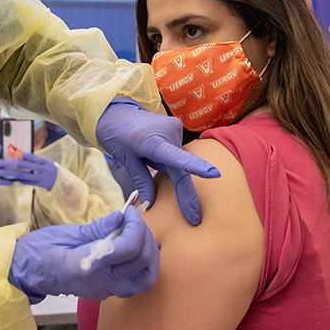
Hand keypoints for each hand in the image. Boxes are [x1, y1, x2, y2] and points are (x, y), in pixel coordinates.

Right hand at [0, 144, 19, 203]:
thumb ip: (1, 164)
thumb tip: (13, 160)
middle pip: (0, 163)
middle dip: (10, 162)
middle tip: (19, 163)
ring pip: (1, 172)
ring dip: (12, 173)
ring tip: (20, 174)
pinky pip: (0, 181)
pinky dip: (7, 182)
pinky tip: (13, 182)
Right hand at [8, 206, 158, 302]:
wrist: (26, 272)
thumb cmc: (40, 250)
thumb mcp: (67, 232)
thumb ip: (98, 228)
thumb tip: (122, 218)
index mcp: (85, 265)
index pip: (127, 248)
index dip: (136, 226)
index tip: (130, 212)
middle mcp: (99, 283)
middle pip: (142, 262)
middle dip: (145, 235)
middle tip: (134, 220)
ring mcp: (104, 291)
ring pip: (146, 279)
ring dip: (150, 254)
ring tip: (138, 235)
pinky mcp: (107, 293)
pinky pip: (136, 283)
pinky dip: (143, 265)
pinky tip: (134, 248)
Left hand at [12, 153, 58, 190]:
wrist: (59, 180)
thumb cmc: (49, 168)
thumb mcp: (47, 163)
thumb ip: (38, 160)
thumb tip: (24, 157)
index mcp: (47, 163)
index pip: (38, 159)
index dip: (30, 156)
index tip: (23, 154)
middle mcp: (46, 170)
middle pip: (34, 167)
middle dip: (24, 164)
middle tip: (16, 162)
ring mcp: (44, 178)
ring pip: (32, 177)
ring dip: (22, 175)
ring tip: (15, 173)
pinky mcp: (41, 184)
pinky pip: (32, 183)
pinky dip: (25, 181)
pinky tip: (19, 180)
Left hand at [95, 97, 218, 224]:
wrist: (115, 112)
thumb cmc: (116, 135)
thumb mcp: (125, 160)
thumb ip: (141, 180)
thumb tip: (151, 203)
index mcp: (150, 141)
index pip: (176, 157)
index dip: (196, 167)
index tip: (214, 174)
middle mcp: (168, 131)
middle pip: (181, 168)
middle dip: (185, 193)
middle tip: (193, 217)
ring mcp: (175, 127)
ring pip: (178, 161)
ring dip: (168, 167)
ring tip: (145, 156)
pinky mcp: (177, 126)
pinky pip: (177, 151)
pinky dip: (168, 158)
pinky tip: (152, 150)